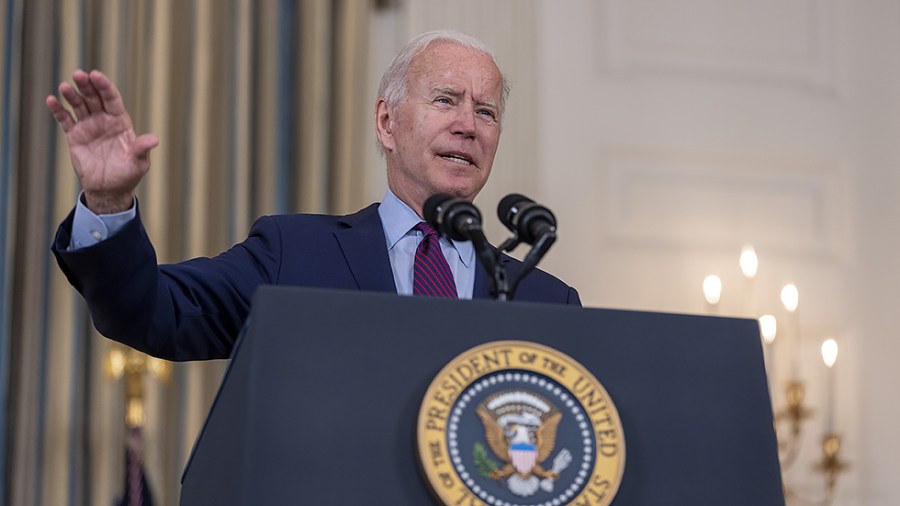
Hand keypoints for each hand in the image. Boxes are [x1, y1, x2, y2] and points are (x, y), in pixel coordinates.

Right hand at [46, 69, 158, 213]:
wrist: (109, 189)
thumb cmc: (127, 175)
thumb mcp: (138, 163)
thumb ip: (142, 149)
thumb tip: (154, 140)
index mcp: (120, 122)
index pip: (112, 99)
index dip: (105, 87)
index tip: (96, 75)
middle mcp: (104, 120)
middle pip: (94, 98)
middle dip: (87, 85)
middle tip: (79, 74)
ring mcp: (89, 126)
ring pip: (79, 105)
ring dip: (72, 95)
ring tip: (65, 87)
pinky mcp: (75, 136)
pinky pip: (65, 120)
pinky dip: (58, 110)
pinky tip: (51, 100)